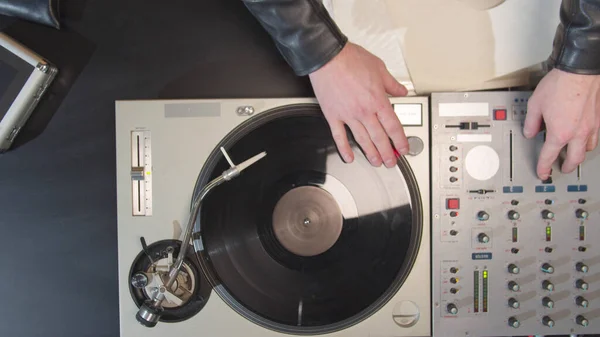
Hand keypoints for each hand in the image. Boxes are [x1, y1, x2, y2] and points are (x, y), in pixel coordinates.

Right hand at [308, 42, 408, 167]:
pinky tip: (349, 157)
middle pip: (379, 137)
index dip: (400, 140)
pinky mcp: (333, 115)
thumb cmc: (350, 59)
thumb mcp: (379, 68)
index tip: (403, 148)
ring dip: (371, 153)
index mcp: (377, 100)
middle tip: (391, 162)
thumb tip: (401, 91)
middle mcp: (364, 111)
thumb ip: (392, 83)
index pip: (393, 126)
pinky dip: (344, 148)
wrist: (328, 57)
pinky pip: (339, 136)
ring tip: (376, 162)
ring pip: (362, 139)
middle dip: (387, 152)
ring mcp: (348, 115)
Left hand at [524, 68, 599, 179]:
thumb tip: (529, 132)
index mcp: (560, 133)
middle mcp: (578, 133)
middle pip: (574, 159)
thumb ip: (531, 122)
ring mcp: (592, 126)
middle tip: (560, 169)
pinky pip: (596, 136)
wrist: (581, 70)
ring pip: (588, 149)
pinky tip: (585, 138)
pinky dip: (589, 142)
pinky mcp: (599, 117)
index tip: (543, 173)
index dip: (544, 167)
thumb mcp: (535, 105)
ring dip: (579, 155)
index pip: (549, 156)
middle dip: (566, 167)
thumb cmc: (560, 84)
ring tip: (573, 155)